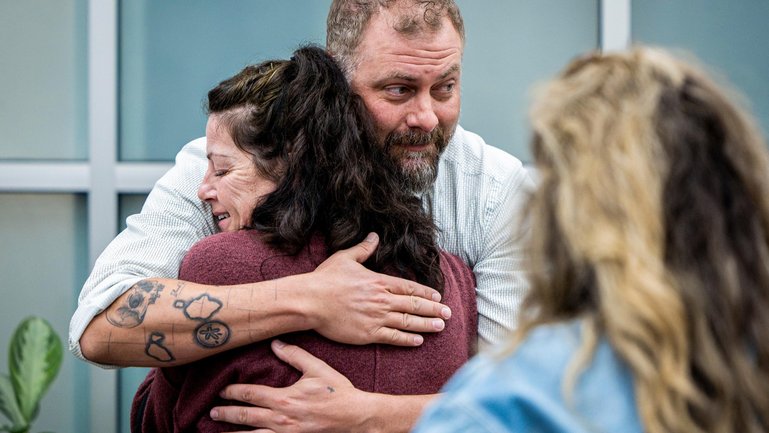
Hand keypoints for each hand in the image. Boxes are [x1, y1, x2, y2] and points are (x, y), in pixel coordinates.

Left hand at [210, 340, 364, 431]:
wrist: (354, 417)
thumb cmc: (337, 391)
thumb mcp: (317, 369)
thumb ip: (295, 355)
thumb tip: (275, 343)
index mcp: (285, 398)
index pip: (251, 394)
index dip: (233, 392)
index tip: (222, 390)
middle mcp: (281, 418)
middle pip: (246, 417)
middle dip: (226, 414)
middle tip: (212, 412)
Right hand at [303, 232, 451, 346]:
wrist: (310, 301)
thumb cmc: (325, 279)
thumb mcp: (345, 258)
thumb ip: (363, 248)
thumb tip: (374, 236)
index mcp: (379, 281)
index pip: (409, 287)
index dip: (426, 292)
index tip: (438, 296)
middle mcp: (382, 300)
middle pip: (414, 305)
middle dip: (434, 309)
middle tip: (448, 313)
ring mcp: (376, 318)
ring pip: (408, 322)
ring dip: (426, 325)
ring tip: (440, 326)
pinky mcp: (368, 334)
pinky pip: (393, 338)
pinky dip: (407, 339)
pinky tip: (418, 341)